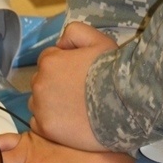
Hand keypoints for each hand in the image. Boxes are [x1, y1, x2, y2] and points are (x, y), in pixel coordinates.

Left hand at [29, 22, 120, 151]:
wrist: (124, 104)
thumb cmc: (112, 71)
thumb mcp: (98, 39)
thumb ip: (75, 33)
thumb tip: (60, 44)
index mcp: (49, 61)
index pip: (48, 60)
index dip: (64, 66)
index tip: (79, 76)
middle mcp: (39, 83)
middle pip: (41, 82)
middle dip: (55, 85)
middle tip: (79, 93)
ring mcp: (41, 108)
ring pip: (38, 103)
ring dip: (50, 104)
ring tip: (75, 110)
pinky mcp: (46, 129)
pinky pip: (38, 124)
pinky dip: (50, 123)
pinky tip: (69, 123)